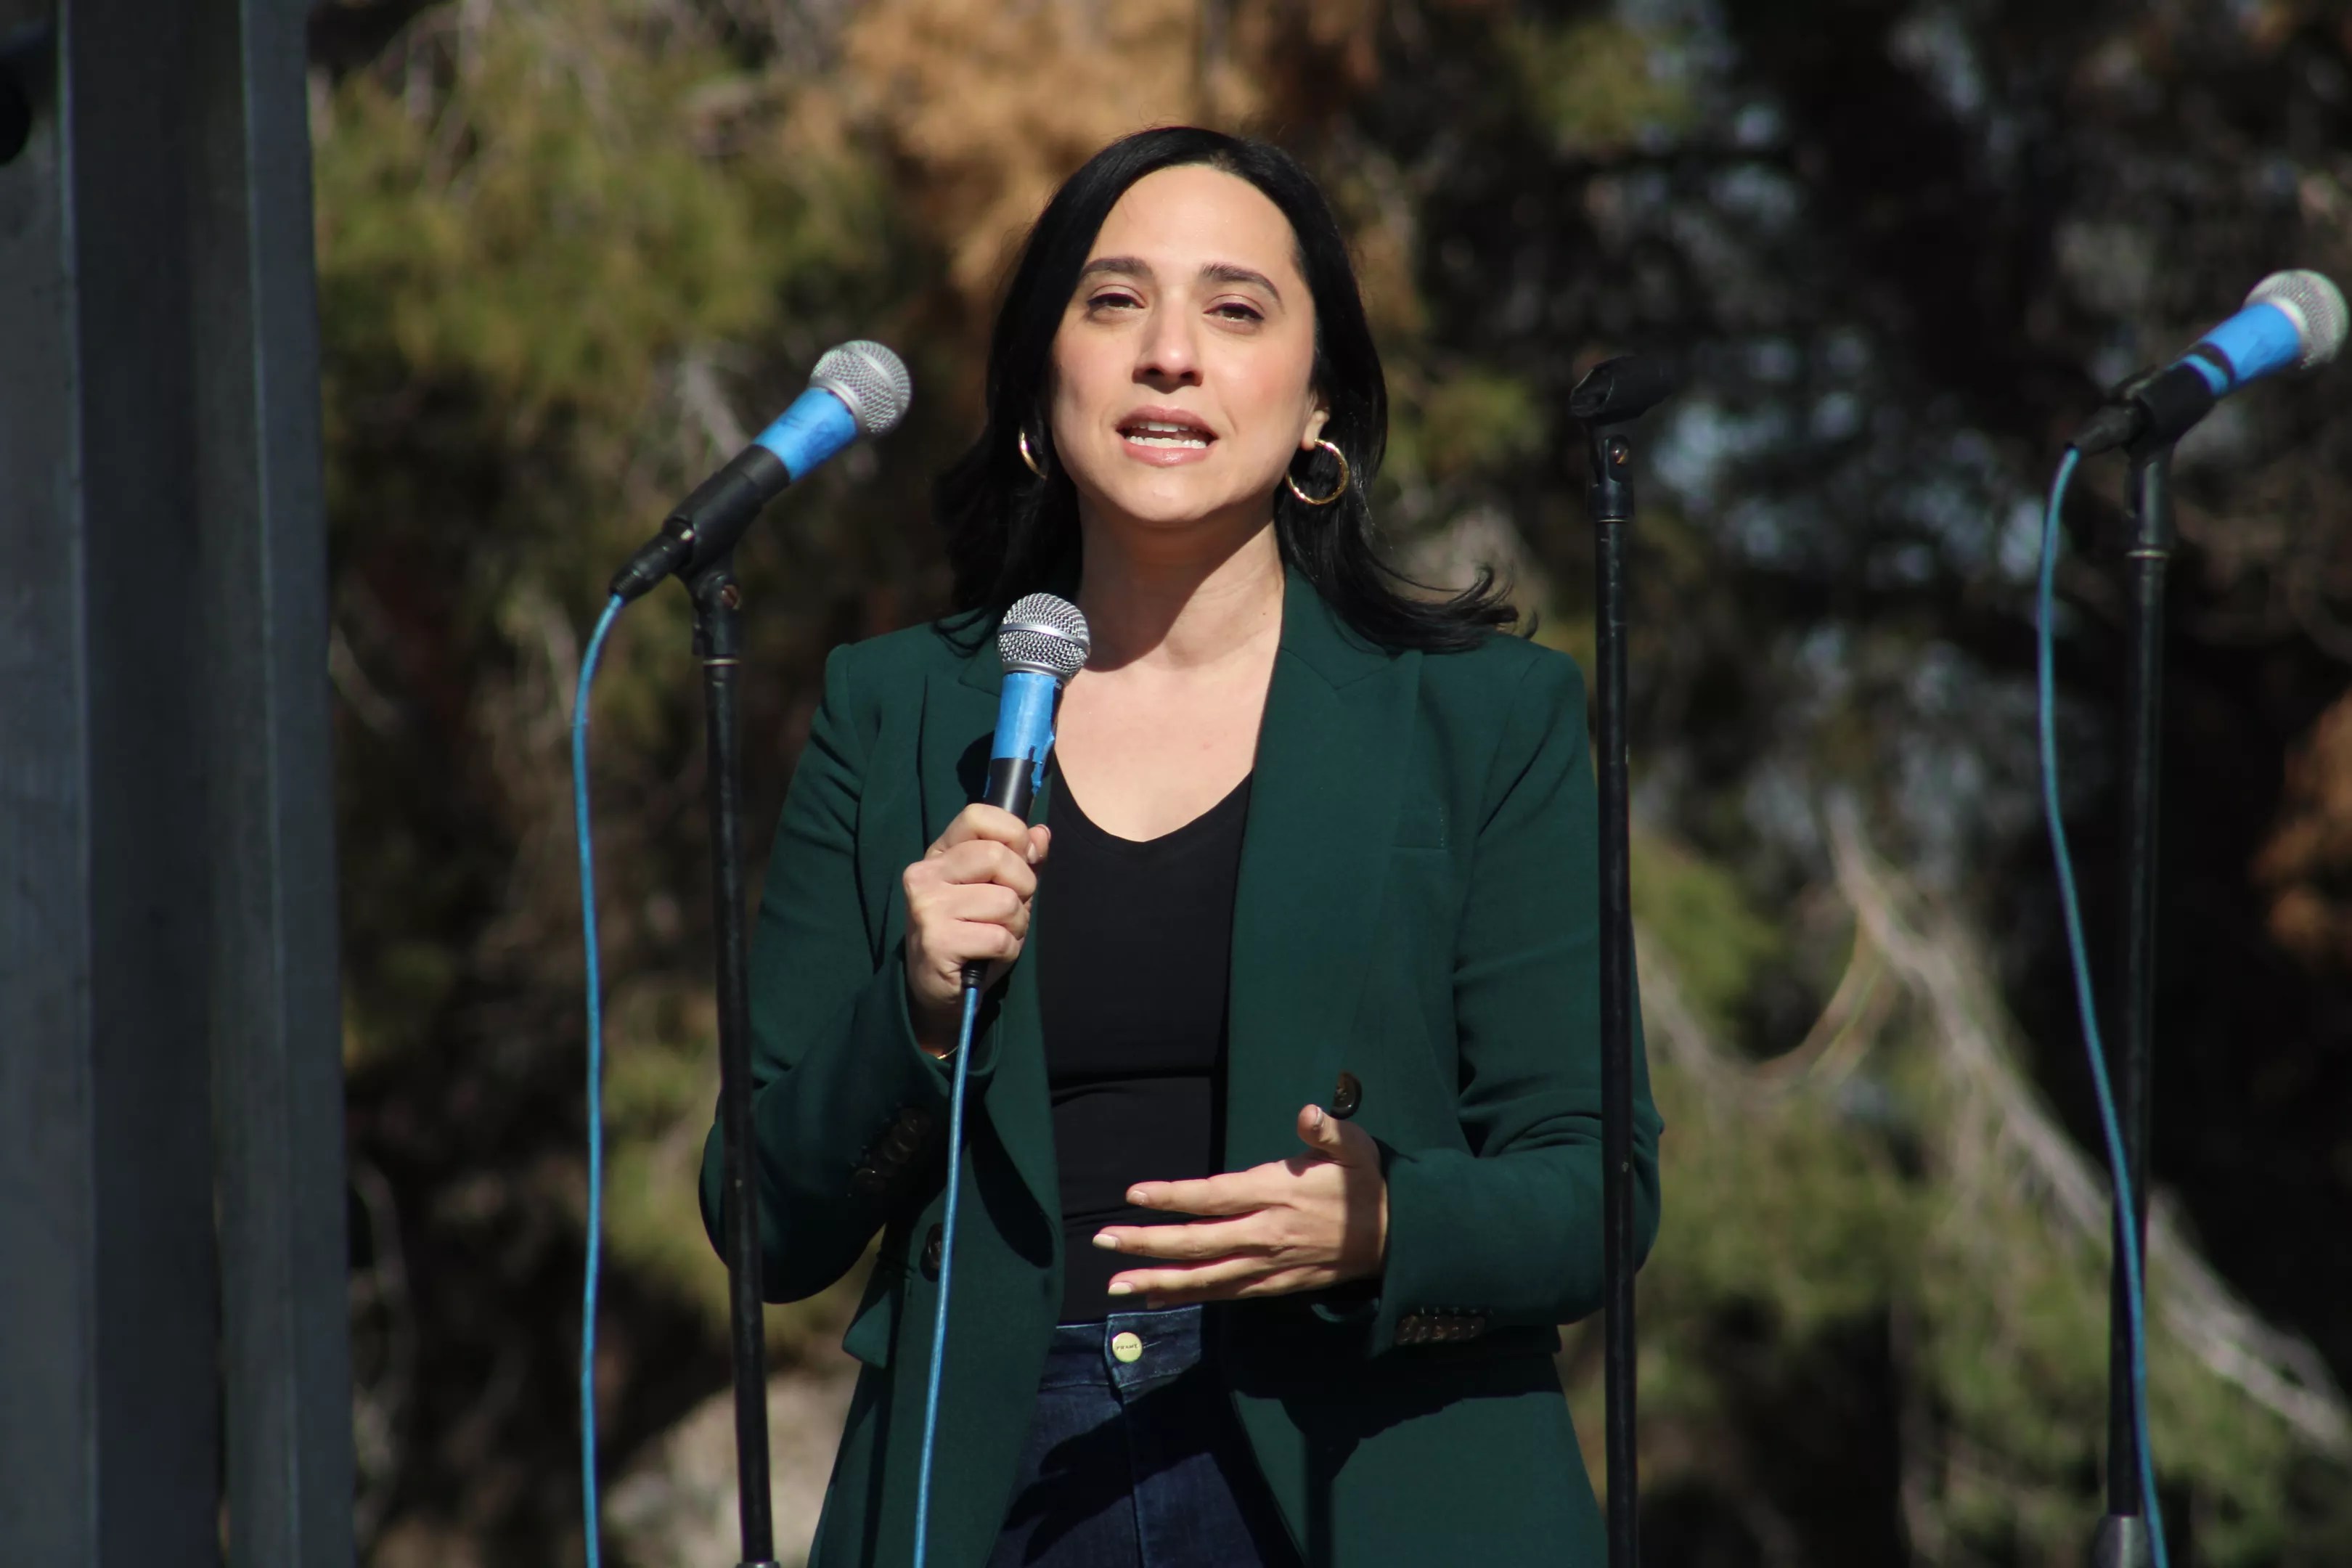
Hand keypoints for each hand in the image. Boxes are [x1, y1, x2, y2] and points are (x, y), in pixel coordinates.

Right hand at [901, 804, 1049, 1055]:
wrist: (935, 990)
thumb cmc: (971, 934)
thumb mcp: (996, 890)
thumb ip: (1020, 859)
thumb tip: (1042, 833)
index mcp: (939, 854)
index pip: (978, 815)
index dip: (1013, 834)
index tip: (1023, 859)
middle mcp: (925, 874)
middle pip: (998, 856)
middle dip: (1023, 887)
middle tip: (1010, 912)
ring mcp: (927, 907)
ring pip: (1005, 900)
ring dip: (1016, 926)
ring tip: (997, 937)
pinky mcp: (937, 941)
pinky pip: (999, 937)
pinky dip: (1008, 951)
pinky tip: (989, 957)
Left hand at [1091, 1104, 1388, 1306]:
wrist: (1396, 1237)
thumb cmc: (1367, 1184)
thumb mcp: (1355, 1148)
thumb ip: (1327, 1131)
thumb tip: (1308, 1113)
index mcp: (1276, 1194)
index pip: (1214, 1197)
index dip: (1173, 1197)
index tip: (1135, 1195)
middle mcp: (1265, 1234)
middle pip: (1197, 1242)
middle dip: (1147, 1243)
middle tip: (1104, 1239)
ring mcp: (1267, 1265)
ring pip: (1204, 1278)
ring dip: (1157, 1281)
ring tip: (1115, 1284)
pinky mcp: (1273, 1285)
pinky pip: (1223, 1293)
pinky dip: (1188, 1296)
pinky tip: (1156, 1297)